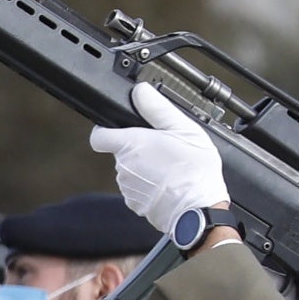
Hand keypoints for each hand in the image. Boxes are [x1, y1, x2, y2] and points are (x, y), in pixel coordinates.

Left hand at [89, 81, 228, 233]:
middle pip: (121, 152)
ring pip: (130, 171)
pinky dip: (149, 186)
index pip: (99, 135)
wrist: (199, 208)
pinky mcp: (135, 203)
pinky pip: (137, 189)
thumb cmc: (194, 170)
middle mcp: (123, 166)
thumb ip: (158, 109)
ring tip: (170, 168)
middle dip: (137, 149)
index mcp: (130, 145)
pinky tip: (168, 184)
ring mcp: (127, 187)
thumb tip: (141, 91)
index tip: (121, 129)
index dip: (106, 130)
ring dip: (144, 168)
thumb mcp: (183, 130)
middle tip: (163, 149)